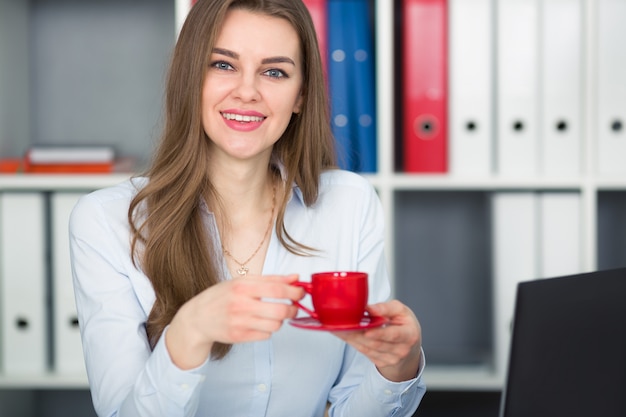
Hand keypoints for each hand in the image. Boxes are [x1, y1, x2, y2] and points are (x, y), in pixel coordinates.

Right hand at [166, 274, 303, 368]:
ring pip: (275, 325)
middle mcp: (241, 305)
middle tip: (293, 307)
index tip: (301, 293)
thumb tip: (295, 278)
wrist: (197, 319)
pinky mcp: (239, 337)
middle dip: (292, 310)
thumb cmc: (221, 297)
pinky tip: (260, 322)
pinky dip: (268, 329)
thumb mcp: (242, 282)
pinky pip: (266, 335)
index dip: (294, 292)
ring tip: (273, 314)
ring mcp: (240, 323)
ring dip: (280, 320)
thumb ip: (270, 280)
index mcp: (242, 287)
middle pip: (280, 311)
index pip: (277, 290)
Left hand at [332, 300, 421, 381]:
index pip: (394, 335)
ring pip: (367, 348)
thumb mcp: (401, 311)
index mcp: (409, 334)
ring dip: (351, 338)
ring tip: (338, 328)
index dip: (379, 334)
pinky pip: (364, 352)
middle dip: (357, 333)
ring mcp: (391, 359)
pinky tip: (344, 334)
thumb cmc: (404, 325)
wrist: (410, 346)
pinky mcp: (381, 363)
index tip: (366, 331)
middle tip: (342, 324)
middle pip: (376, 343)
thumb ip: (386, 308)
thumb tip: (369, 308)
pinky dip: (352, 342)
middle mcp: (402, 350)